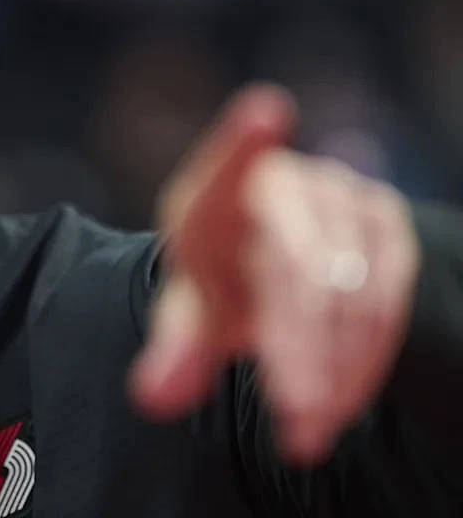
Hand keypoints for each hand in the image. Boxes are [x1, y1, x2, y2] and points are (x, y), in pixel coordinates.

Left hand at [129, 84, 420, 464]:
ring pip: (349, 287)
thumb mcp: (191, 315)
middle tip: (294, 417)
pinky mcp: (383, 225)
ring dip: (336, 366)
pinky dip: (365, 357)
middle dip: (299, 347)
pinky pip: (386, 296)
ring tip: (309, 429)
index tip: (264, 111)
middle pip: (296, 263)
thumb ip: (174, 350)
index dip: (243, 140)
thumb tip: (154, 397)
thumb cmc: (223, 283)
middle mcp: (278, 185)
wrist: (273, 263)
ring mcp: (337, 198)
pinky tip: (340, 402)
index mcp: (212, 197)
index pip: (224, 166)